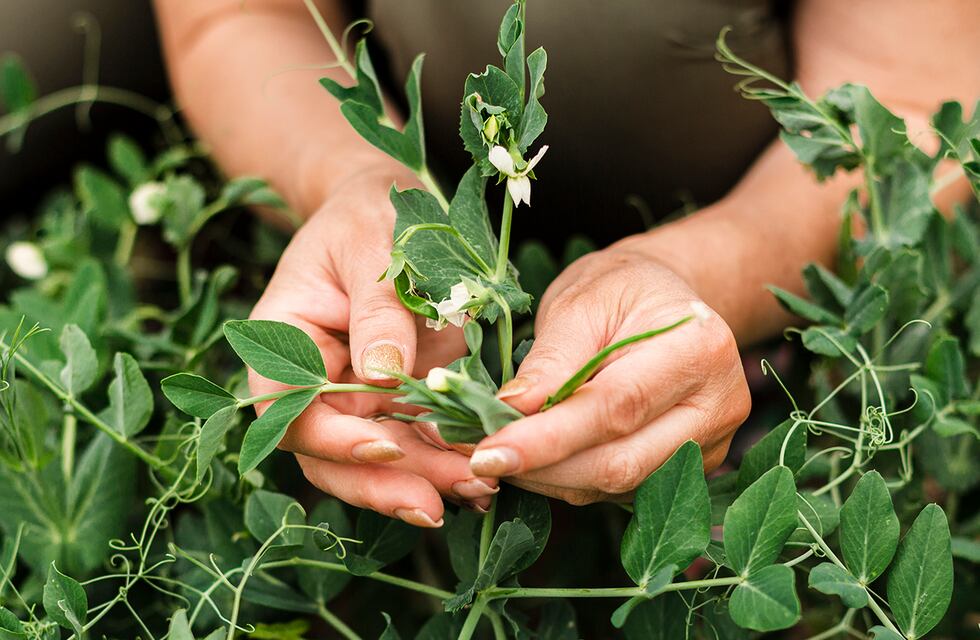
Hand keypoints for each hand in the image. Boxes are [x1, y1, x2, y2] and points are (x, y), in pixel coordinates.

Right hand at [248, 167, 496, 525]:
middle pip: (332, 455)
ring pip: (379, 459)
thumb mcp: (370, 241)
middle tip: (437, 503)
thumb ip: (376, 307)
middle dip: (383, 482)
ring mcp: (359, 395)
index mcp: (285, 342)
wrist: (391, 208)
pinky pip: (419, 441)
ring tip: (477, 491)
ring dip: (424, 482)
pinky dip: (448, 461)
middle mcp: (315, 381)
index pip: (289, 411)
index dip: (332, 441)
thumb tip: (382, 377)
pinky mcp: (402, 398)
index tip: (386, 446)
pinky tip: (484, 476)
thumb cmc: (368, 212)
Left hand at [468, 245, 750, 504]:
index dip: (547, 439)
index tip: (487, 452)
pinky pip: (623, 490)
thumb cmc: (620, 290)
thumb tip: (510, 413)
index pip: (615, 408)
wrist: (664, 300)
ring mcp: (711, 443)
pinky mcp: (692, 467)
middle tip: (481, 459)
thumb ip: (551, 361)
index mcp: (699, 349)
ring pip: (618, 486)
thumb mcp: (581, 303)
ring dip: (552, 479)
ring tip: (504, 455)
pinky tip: (541, 460)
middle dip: (542, 469)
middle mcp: (719, 405)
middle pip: (620, 463)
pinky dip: (573, 480)